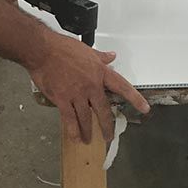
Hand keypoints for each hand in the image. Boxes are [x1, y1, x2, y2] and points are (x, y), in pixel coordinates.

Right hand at [27, 34, 149, 144]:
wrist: (43, 50)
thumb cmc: (62, 47)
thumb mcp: (86, 50)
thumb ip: (100, 56)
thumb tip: (111, 56)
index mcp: (99, 72)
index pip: (122, 87)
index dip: (135, 98)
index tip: (144, 108)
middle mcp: (91, 85)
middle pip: (104, 110)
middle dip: (107, 126)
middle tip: (109, 136)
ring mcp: (77, 94)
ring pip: (86, 118)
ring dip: (88, 131)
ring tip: (89, 140)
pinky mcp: (62, 99)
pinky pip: (70, 119)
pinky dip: (73, 130)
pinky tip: (76, 138)